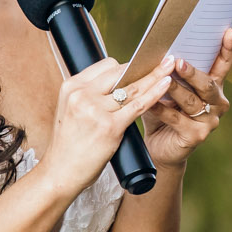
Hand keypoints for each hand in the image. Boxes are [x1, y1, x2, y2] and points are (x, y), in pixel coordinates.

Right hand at [37, 56, 174, 197]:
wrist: (60, 173)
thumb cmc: (69, 145)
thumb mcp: (71, 111)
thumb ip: (89, 95)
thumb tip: (116, 83)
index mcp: (71, 86)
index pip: (106, 65)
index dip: (127, 66)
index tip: (142, 65)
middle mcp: (82, 94)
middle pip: (120, 72)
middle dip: (144, 66)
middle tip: (164, 59)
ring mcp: (95, 110)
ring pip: (132, 87)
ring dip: (154, 75)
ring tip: (171, 65)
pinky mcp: (109, 127)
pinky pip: (138, 105)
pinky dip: (155, 93)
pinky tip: (166, 84)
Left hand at [142, 28, 231, 169]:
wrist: (160, 147)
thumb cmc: (164, 111)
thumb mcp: (168, 88)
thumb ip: (169, 71)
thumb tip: (159, 46)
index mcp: (214, 86)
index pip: (224, 64)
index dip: (229, 47)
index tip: (230, 30)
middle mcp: (217, 102)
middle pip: (208, 83)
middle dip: (193, 72)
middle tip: (178, 61)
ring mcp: (210, 121)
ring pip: (192, 101)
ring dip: (176, 90)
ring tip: (163, 80)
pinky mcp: (197, 136)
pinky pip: (177, 119)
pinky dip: (163, 110)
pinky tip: (152, 103)